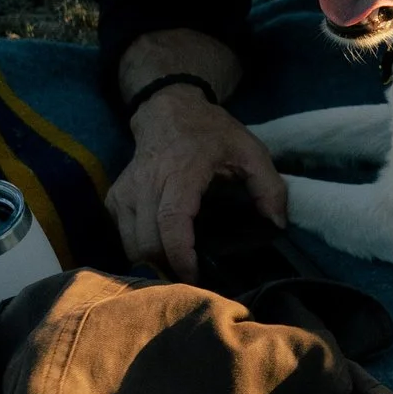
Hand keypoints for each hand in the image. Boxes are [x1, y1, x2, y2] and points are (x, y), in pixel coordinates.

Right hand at [110, 90, 285, 281]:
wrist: (167, 110)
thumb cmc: (211, 132)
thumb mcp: (250, 150)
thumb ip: (269, 186)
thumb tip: (277, 223)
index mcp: (180, 172)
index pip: (171, 220)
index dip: (180, 254)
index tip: (195, 276)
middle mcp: (146, 184)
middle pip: (147, 242)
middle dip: (169, 269)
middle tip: (196, 283)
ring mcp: (125, 192)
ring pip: (131, 245)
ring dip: (154, 264)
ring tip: (180, 272)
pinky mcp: (115, 200)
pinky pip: (123, 237)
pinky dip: (141, 252)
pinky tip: (163, 254)